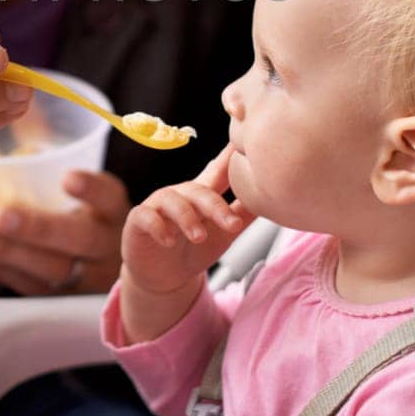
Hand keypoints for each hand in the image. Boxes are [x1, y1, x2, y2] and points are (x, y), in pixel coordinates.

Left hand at [0, 169, 129, 294]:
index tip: (68, 178)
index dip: (91, 190)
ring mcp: (86, 278)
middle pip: (77, 240)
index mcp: (115, 211)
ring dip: (4, 252)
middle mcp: (108, 247)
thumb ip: (57, 175)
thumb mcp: (85, 191)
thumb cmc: (85, 213)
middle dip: (36, 229)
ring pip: (49, 270)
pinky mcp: (61, 298)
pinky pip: (29, 286)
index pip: (109, 198)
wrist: (104, 263)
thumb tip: (15, 143)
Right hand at [122, 143, 254, 295]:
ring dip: (188, 218)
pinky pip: (147, 217)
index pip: (219, 170)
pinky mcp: (139, 221)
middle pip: (199, 190)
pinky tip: (169, 240)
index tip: (243, 137)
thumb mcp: (224, 233)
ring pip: (173, 201)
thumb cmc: (195, 250)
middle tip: (232, 226)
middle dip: (216, 207)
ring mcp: (158, 206)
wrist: (165, 279)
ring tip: (200, 236)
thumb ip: (244, 214)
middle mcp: (180, 194)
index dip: (230, 154)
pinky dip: (159, 227)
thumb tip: (275, 196)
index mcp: (202, 194)